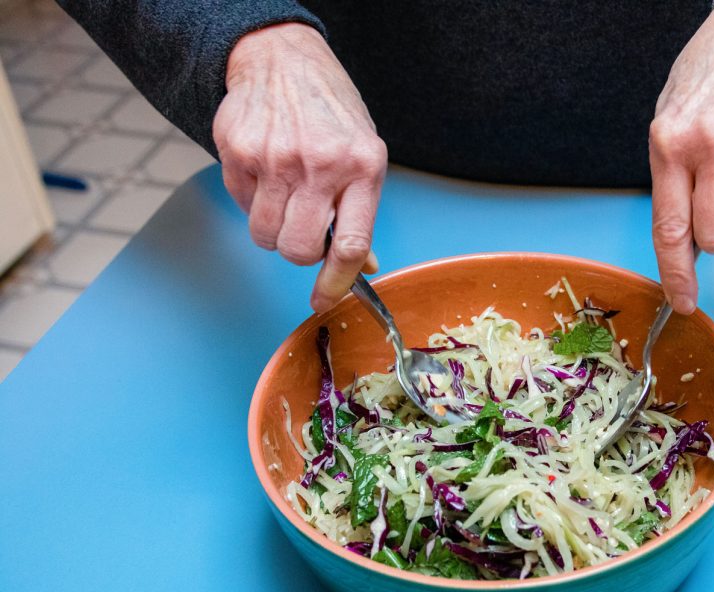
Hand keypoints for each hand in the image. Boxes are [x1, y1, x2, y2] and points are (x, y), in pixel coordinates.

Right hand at [213, 23, 386, 311]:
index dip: (337, 283)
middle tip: (304, 231)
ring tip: (285, 197)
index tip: (324, 300)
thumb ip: (362, 211)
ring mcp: (277, 158)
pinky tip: (266, 171)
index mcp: (363, 167)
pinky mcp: (239, 152)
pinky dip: (253, 200)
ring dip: (273, 230)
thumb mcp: (364, 155)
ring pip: (265, 235)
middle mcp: (320, 164)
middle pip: (298, 249)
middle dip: (299, 253)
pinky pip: (242, 206)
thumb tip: (365, 264)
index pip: (350, 245)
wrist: (282, 59)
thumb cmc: (330, 113)